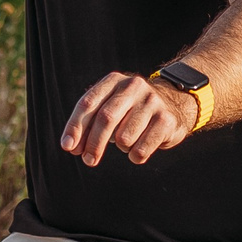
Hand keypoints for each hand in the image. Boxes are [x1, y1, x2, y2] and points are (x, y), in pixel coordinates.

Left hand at [60, 71, 197, 166]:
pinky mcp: (166, 120)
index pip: (88, 103)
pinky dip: (136, 156)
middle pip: (106, 118)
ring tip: (127, 142)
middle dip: (94, 143)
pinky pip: (141, 149)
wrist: (174, 104)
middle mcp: (133, 86)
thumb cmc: (130, 111)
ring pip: (124, 138)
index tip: (67, 147)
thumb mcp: (110, 108)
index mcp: (114, 81)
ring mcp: (152, 102)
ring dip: (121, 147)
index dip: (75, 126)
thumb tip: (72, 147)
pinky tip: (139, 149)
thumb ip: (89, 124)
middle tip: (88, 160)